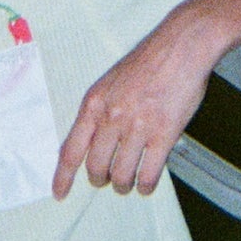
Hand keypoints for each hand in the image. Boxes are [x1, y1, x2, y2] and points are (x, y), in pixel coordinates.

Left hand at [52, 12, 225, 199]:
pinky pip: (148, 175)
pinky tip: (146, 184)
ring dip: (124, 185)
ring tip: (129, 183)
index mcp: (94, 103)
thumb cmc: (148, 61)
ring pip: (121, 176)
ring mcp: (137, 127)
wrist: (181, 46)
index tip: (59, 193)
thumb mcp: (110, 82)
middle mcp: (111, 117)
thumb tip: (93, 142)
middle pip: (96, 168)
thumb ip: (100, 111)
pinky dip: (145, 186)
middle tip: (108, 180)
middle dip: (101, 180)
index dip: (63, 177)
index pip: (70, 150)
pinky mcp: (163, 134)